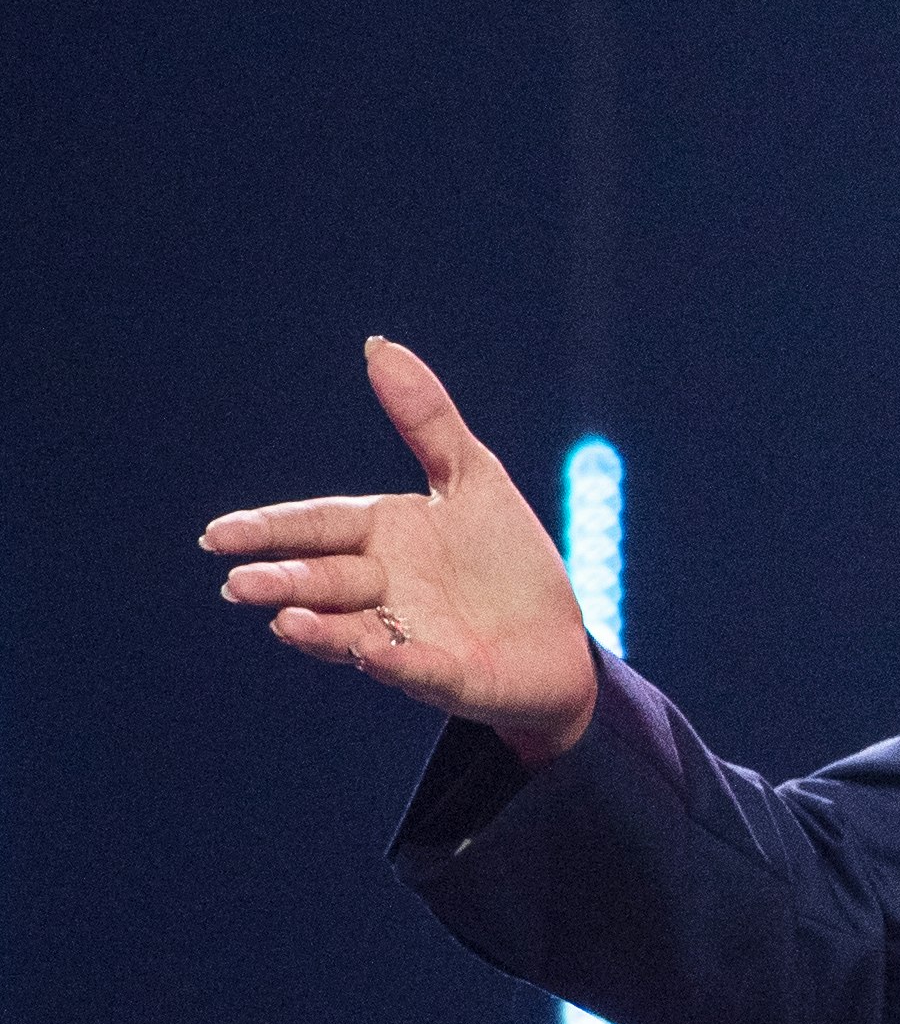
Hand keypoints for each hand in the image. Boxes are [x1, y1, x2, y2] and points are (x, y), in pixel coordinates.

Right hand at [204, 337, 598, 764]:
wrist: (558, 640)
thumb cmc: (504, 559)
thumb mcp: (471, 478)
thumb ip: (426, 421)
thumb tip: (378, 346)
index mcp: (384, 539)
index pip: (320, 527)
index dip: (269, 531)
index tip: (217, 534)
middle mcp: (385, 592)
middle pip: (327, 580)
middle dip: (284, 581)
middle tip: (239, 583)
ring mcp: (412, 638)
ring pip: (355, 632)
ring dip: (322, 629)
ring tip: (284, 621)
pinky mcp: (454, 678)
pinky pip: (424, 671)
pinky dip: (402, 664)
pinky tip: (380, 656)